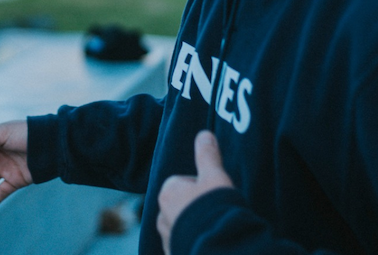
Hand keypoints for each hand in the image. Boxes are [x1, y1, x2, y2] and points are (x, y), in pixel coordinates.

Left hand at [157, 131, 233, 254]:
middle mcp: (161, 217)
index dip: (201, 187)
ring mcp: (167, 239)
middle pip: (181, 206)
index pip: (183, 183)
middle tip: (215, 212)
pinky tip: (209, 243)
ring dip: (194, 228)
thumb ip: (208, 156)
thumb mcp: (214, 176)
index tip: (214, 194)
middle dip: (196, 209)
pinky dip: (193, 244)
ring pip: (181, 228)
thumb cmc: (213, 208)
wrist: (217, 247)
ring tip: (213, 229)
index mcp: (167, 194)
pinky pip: (183, 246)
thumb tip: (204, 134)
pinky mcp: (174, 254)